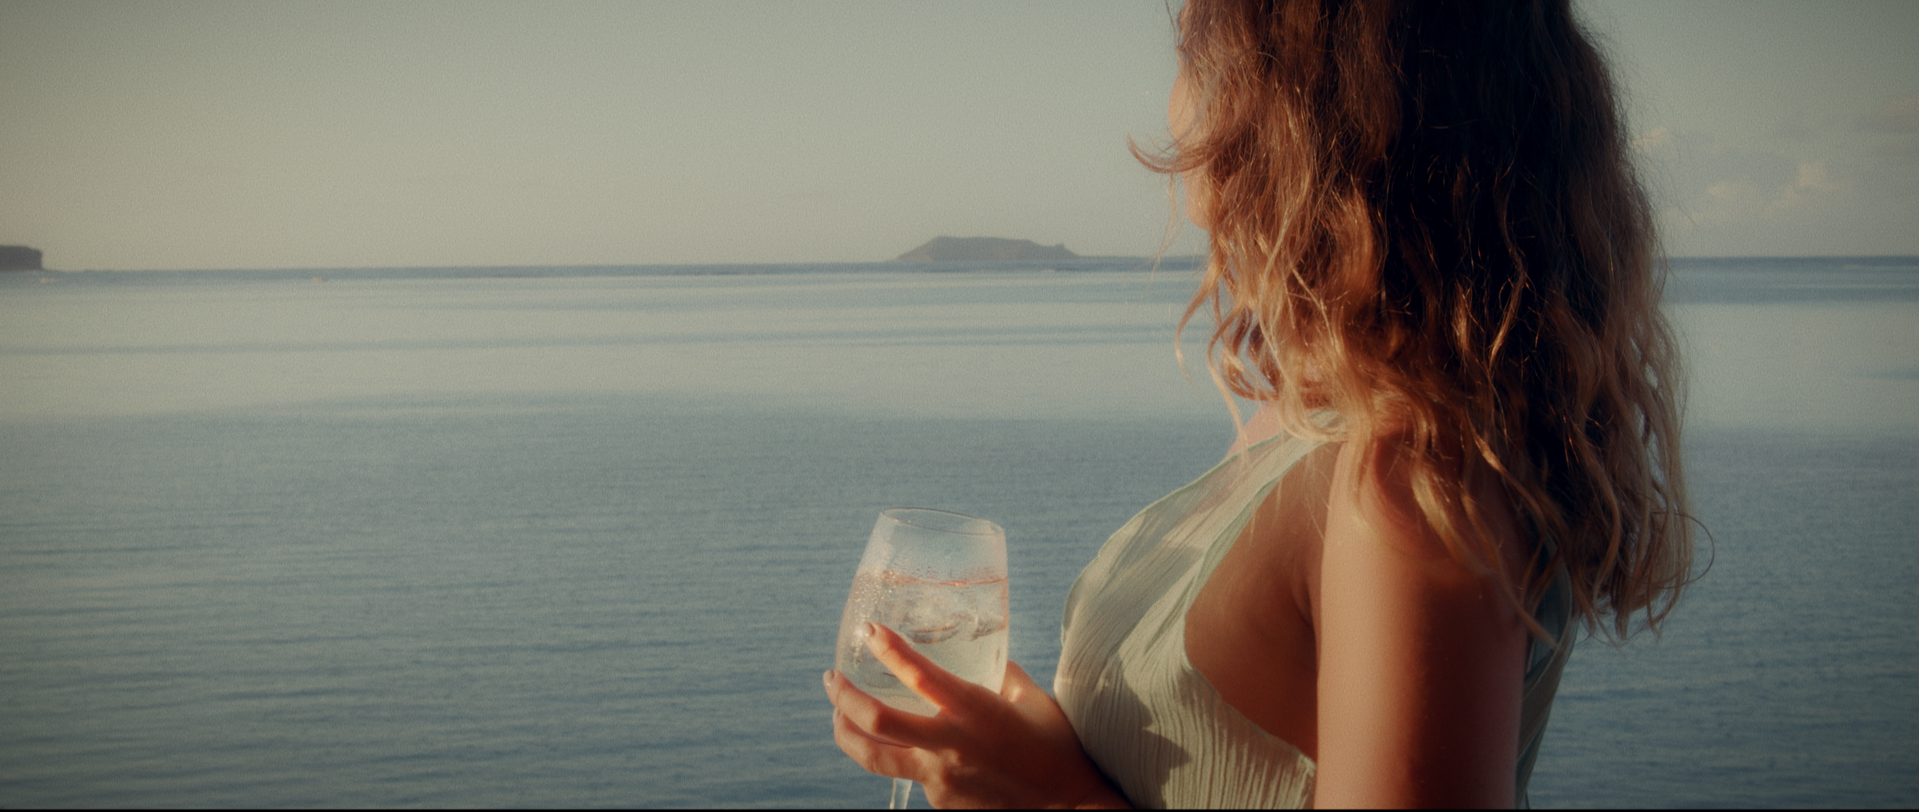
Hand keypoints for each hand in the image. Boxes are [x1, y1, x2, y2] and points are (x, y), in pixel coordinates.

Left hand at [822, 622, 1129, 808]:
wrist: (1069, 808)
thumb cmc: (1057, 748)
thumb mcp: (1032, 698)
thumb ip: (1001, 672)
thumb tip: (982, 653)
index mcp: (975, 711)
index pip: (919, 675)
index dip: (889, 649)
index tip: (870, 630)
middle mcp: (949, 745)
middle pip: (876, 721)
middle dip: (843, 697)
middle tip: (830, 679)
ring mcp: (940, 778)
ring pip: (875, 757)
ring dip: (846, 733)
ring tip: (837, 717)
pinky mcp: (940, 802)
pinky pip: (912, 774)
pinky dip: (905, 757)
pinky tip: (914, 749)